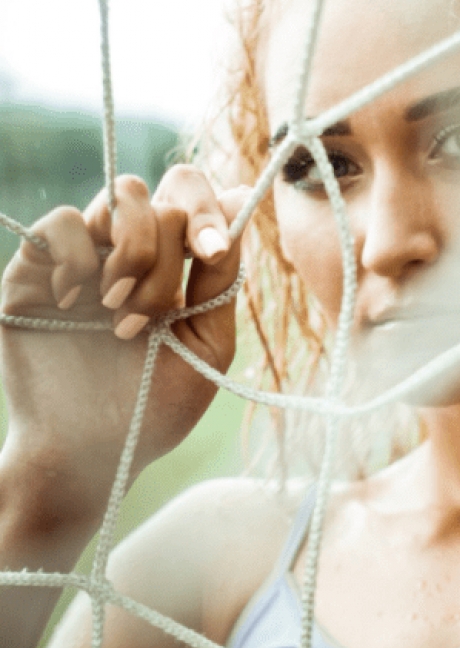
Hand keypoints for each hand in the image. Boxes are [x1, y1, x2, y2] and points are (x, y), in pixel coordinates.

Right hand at [0, 167, 248, 521]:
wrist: (89, 453)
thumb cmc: (150, 409)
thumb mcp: (206, 346)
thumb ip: (221, 278)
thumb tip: (237, 198)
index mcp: (176, 268)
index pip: (198, 199)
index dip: (211, 211)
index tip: (211, 253)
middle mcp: (131, 253)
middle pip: (165, 194)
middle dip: (169, 252)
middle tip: (152, 317)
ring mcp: (85, 255)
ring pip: (122, 196)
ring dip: (133, 255)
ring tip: (119, 315)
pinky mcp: (35, 267)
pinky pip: (65, 220)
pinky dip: (79, 257)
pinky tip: (75, 303)